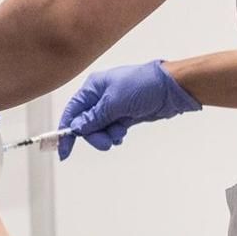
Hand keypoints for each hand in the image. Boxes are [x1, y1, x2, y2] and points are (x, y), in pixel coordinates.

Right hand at [58, 60, 201, 158]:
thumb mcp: (114, 102)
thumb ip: (93, 117)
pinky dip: (114, 135)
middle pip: (85, 123)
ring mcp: (113, 106)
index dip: (66, 130)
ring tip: (119, 134)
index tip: (64, 150)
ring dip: (106, 135)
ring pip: (99, 128)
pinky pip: (111, 129)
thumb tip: (77, 127)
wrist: (171, 88)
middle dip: (93, 135)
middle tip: (105, 143)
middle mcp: (100, 96)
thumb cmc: (144, 85)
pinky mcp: (124, 114)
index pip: (72, 110)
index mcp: (93, 87)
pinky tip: (122, 134)